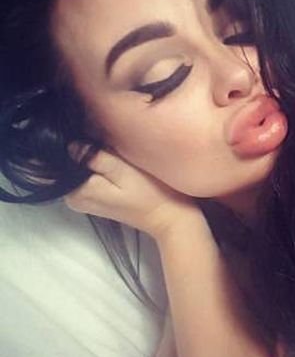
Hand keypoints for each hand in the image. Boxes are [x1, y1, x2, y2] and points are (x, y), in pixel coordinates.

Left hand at [65, 144, 202, 240]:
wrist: (170, 216)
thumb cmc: (150, 193)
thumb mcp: (123, 170)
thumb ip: (95, 157)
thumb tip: (72, 144)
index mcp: (77, 192)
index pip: (61, 159)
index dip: (78, 143)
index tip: (99, 139)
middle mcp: (75, 198)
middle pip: (70, 163)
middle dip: (87, 150)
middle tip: (113, 146)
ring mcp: (87, 199)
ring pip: (82, 168)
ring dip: (95, 157)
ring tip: (117, 152)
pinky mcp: (98, 197)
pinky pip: (91, 175)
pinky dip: (101, 166)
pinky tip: (119, 162)